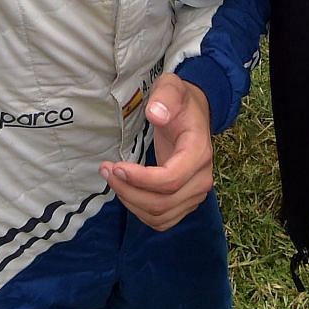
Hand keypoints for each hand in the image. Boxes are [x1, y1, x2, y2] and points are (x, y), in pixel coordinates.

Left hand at [100, 73, 212, 231]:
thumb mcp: (172, 88)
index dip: (141, 179)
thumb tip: (155, 113)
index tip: (117, 166)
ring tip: (112, 178)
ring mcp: (196, 194)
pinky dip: (140, 211)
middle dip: (128, 191)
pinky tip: (126, 191)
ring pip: (160, 215)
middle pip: (162, 202)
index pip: (171, 179)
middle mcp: (202, 178)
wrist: (194, 114)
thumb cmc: (180, 101)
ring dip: (131, 202)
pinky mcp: (186, 202)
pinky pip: (162, 220)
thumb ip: (165, 97)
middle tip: (106, 169)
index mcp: (199, 152)